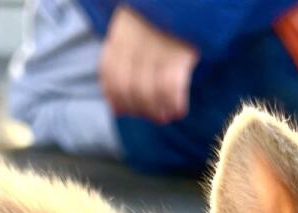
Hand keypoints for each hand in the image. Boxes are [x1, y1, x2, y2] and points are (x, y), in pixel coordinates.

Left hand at [99, 6, 198, 122]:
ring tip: (164, 116)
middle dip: (138, 108)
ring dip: (155, 110)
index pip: (109, 73)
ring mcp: (157, 47)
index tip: (122, 111)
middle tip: (149, 116)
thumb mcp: (135, 29)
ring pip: (148, 89)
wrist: (187, 2)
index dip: (114, 96)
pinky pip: (171, 85)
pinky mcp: (180, 52)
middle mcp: (136, 41)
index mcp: (121, 34)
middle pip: (128, 86)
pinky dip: (173, 102)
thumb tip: (115, 109)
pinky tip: (178, 110)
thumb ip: (123, 60)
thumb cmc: (163, 21)